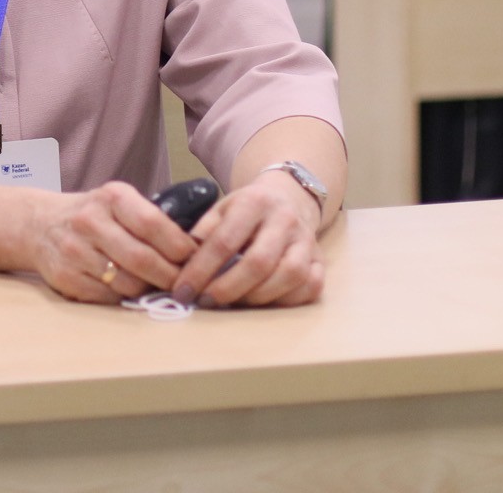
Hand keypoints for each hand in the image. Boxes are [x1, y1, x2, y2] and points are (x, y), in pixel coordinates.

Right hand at [27, 182, 196, 303]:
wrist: (38, 224)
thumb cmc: (91, 215)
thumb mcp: (118, 203)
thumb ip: (150, 220)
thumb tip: (195, 253)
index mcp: (111, 198)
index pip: (153, 225)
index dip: (180, 247)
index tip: (196, 260)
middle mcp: (90, 221)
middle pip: (142, 259)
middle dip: (170, 277)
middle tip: (185, 284)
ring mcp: (75, 251)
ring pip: (127, 283)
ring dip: (148, 290)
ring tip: (156, 286)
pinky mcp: (66, 277)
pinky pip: (108, 296)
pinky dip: (124, 297)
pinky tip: (127, 288)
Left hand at [169, 170, 323, 308]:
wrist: (287, 199)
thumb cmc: (246, 210)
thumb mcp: (220, 209)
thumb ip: (202, 232)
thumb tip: (180, 264)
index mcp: (254, 202)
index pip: (225, 240)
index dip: (201, 269)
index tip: (183, 289)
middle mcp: (285, 220)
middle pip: (259, 262)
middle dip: (228, 288)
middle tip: (206, 301)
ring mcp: (307, 241)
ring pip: (289, 276)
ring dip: (257, 297)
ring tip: (233, 303)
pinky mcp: (321, 261)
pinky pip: (310, 287)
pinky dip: (285, 300)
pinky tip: (263, 301)